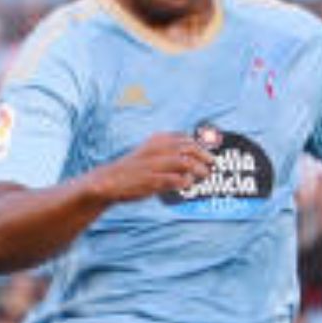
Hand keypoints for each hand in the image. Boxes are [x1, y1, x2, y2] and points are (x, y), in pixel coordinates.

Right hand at [90, 132, 214, 202]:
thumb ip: (167, 150)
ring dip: (198, 169)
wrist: (109, 180)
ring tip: (204, 175)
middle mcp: (157, 149)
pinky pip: (175, 180)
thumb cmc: (133, 168)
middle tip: (212, 164)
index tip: (208, 154)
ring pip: (185, 163)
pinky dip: (185, 182)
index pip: (184, 138)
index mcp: (156, 140)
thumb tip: (191, 155)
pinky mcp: (152, 180)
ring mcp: (154, 165)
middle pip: (188, 148)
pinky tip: (187, 184)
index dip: (200, 146)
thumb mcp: (149, 151)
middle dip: (204, 156)